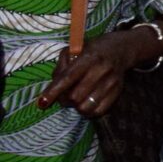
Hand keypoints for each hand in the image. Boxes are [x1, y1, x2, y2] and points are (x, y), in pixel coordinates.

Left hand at [38, 27, 155, 117]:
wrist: (120, 50)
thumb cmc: (91, 50)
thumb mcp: (73, 50)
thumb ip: (61, 68)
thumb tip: (53, 89)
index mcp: (89, 57)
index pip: (68, 78)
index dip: (54, 91)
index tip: (42, 103)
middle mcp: (102, 70)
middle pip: (75, 96)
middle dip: (64, 99)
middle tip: (63, 95)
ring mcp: (112, 82)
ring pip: (86, 107)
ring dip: (76, 106)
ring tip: (76, 99)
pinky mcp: (118, 92)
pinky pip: (98, 111)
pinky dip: (88, 111)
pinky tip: (86, 102)